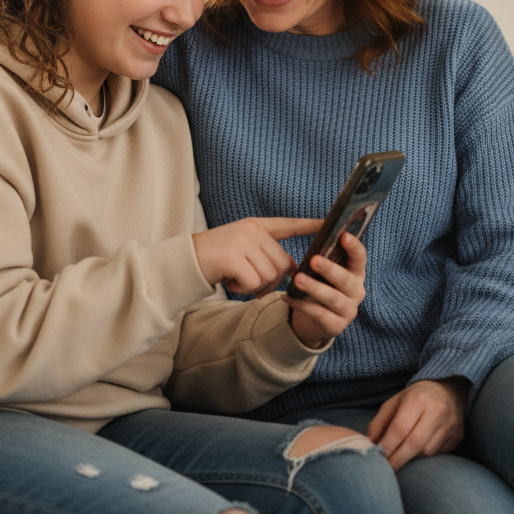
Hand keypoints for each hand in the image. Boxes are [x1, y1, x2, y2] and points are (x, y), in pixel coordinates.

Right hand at [193, 217, 320, 297]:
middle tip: (248, 283)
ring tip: (236, 279)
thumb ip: (264, 254)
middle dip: (269, 281)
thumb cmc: (213, 260)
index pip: (288, 225)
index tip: (329, 224)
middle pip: (281, 263)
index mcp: (255, 226)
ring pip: (269, 275)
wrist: (184, 262)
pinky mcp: (233, 257)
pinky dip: (243, 289)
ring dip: (254, 286)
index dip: (309, 226)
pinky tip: (229, 282)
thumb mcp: (241, 251)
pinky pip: (253, 283)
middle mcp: (251, 230)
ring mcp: (242, 241)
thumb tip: (291, 270)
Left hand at [284, 232, 366, 348]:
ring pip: (333, 298)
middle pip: (346, 280)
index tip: (343, 236)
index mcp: (355, 273)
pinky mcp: (335, 327)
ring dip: (314, 288)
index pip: (360, 258)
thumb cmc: (320, 286)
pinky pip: (319, 314)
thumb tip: (316, 229)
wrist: (315, 320)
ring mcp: (348, 311)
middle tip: (314, 260)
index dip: (354, 247)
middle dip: (330, 269)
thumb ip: (323, 255)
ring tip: (297, 279)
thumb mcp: (323, 271)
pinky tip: (286, 296)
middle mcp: (356, 292)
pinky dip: (301, 304)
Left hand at [366, 377, 468, 470]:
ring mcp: (450, 426)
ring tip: (399, 460)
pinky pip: (437, 454)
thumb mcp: (393, 403)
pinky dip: (423, 458)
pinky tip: (415, 455)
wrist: (448, 391)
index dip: (387, 446)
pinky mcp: (457, 438)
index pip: (400, 428)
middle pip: (415, 443)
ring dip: (410, 460)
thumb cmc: (414, 398)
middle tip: (386, 470)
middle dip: (398, 459)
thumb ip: (379, 423)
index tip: (377, 458)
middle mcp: (437, 411)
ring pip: (427, 452)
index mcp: (417, 399)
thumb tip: (370, 446)